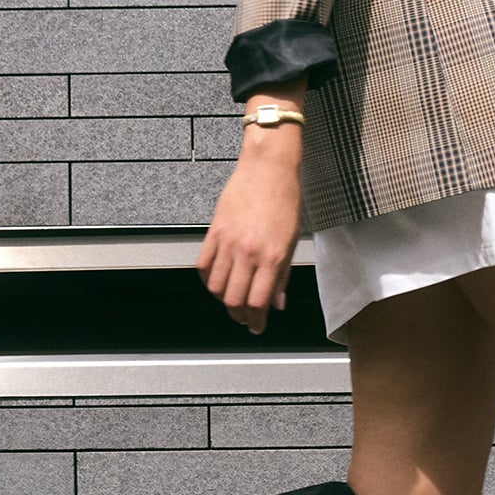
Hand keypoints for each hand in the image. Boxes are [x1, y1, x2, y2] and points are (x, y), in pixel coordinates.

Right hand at [196, 119, 304, 334]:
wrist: (268, 168)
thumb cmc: (284, 199)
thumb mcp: (291, 240)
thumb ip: (282, 274)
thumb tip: (277, 302)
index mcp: (272, 256)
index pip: (258, 302)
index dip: (255, 320)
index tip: (256, 326)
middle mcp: (248, 252)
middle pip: (234, 299)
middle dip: (238, 315)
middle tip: (243, 318)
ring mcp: (228, 242)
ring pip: (216, 286)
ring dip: (222, 299)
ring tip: (231, 300)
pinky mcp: (214, 231)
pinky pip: (204, 265)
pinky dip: (208, 278)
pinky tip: (217, 280)